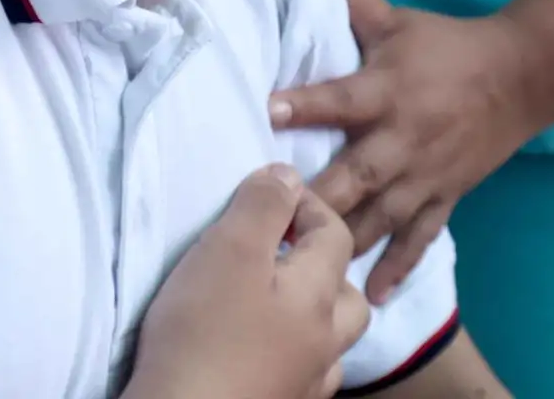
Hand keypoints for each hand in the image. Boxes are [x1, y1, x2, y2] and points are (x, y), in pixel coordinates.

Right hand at [126, 165, 367, 398]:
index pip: (335, 234)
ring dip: (314, 314)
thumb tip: (288, 175)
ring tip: (273, 301)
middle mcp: (326, 341)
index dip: (306, 204)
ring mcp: (308, 382)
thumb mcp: (227, 248)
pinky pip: (306, 374)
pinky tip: (265, 351)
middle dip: (322, 265)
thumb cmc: (204, 329)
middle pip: (349, 296)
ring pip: (333, 341)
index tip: (266, 193)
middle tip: (276, 250)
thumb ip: (262, 207)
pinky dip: (295, 354)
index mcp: (318, 295)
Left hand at [270, 0, 553, 301]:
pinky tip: (369, 297)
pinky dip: (396, 269)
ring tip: (305, 268)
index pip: (339, 97)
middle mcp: (403, 138)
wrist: (523, 76)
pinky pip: (417, 240)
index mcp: (387, 89)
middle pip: (357, 174)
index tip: (266, 110)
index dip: (304, 103)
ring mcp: (424, 176)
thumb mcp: (394, 17)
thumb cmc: (444, 45)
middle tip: (276, 218)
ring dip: (344, 242)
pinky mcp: (443, 199)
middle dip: (317, 197)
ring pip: (380, 217)